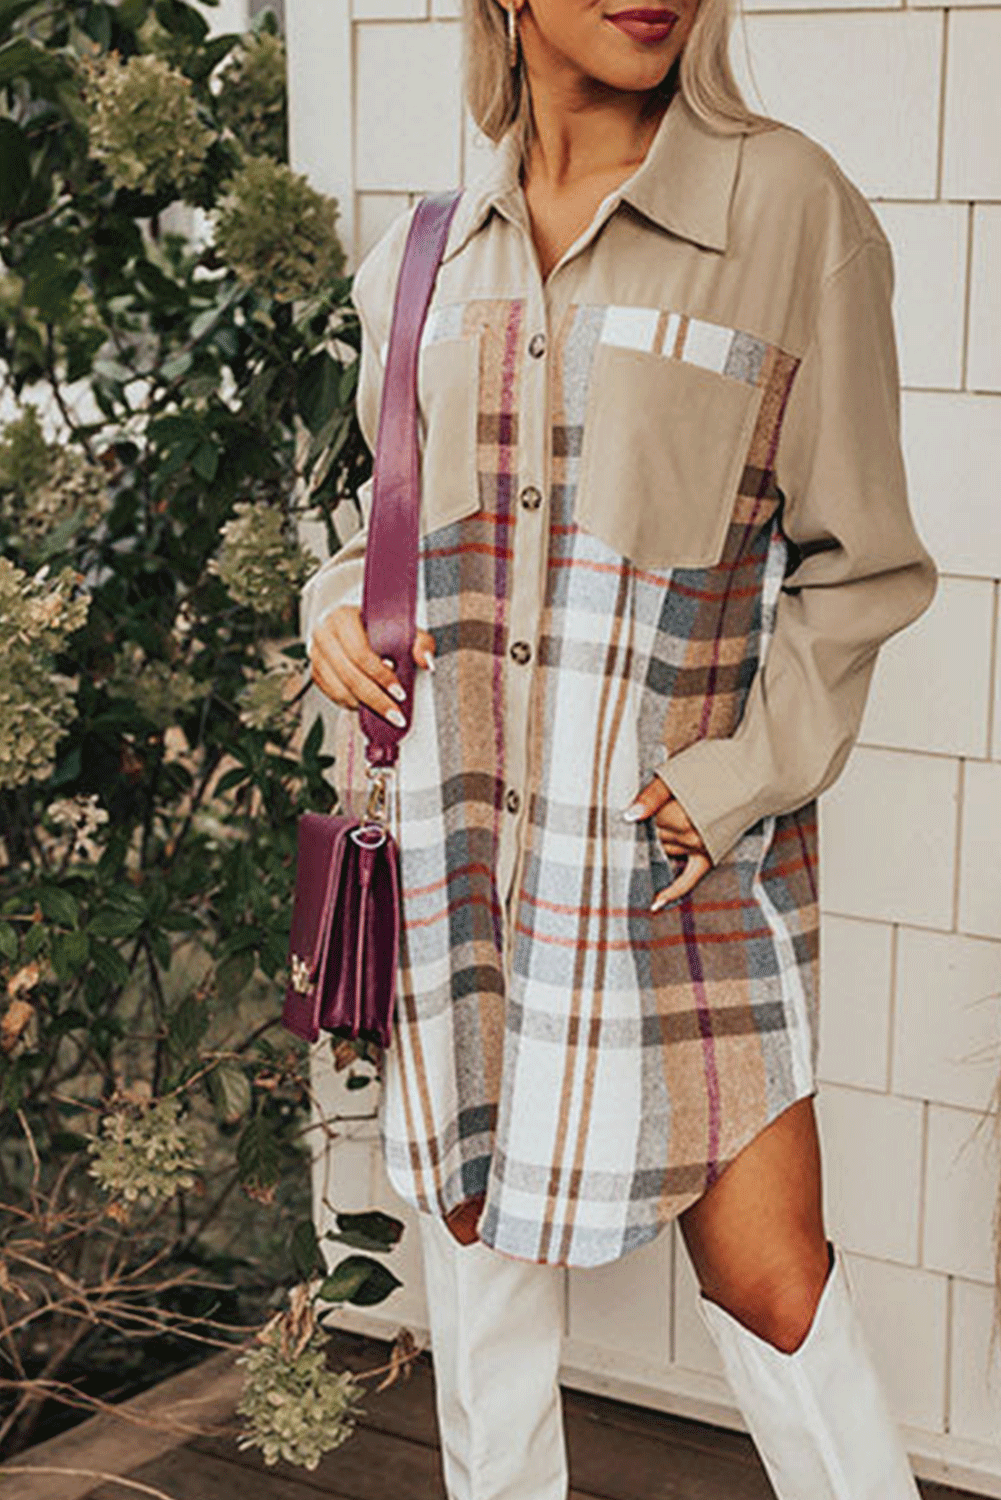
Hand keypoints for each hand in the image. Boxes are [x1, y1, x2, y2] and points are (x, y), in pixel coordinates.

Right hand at [310, 604, 435, 722]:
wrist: (357, 625)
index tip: (399, 692)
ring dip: (363, 704)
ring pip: (338, 688)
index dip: (381, 676)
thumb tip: (425, 661)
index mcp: (343, 618)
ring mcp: (316, 654)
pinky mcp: (315, 670)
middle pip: (349, 674)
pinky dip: (350, 703)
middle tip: (395, 713)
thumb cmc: (379, 626)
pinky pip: (331, 694)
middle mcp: (324, 634)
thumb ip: (420, 642)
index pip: (360, 653)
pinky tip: (367, 705)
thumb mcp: (403, 628)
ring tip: (384, 711)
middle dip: (375, 698)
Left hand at [623, 774, 712, 909]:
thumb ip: (651, 796)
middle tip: (654, 810)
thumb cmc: (715, 767)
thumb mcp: (678, 772)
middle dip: (649, 827)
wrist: (754, 776)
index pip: (647, 821)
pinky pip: (689, 879)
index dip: (645, 809)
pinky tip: (656, 902)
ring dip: (658, 845)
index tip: (648, 799)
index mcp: (678, 817)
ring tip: (652, 835)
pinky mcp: (710, 855)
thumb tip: (628, 816)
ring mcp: (700, 848)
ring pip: (665, 851)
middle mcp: (689, 838)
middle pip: (654, 837)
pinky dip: (673, 891)